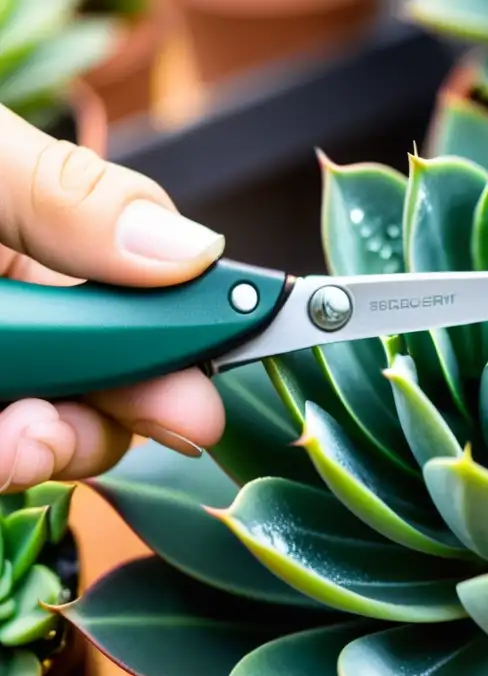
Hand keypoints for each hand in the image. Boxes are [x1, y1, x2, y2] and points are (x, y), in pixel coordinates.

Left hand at [0, 106, 226, 492]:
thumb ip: (73, 200)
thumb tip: (194, 250)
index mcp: (40, 241)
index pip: (155, 284)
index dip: (211, 316)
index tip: (267, 332)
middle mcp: (31, 317)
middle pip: (129, 377)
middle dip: (151, 402)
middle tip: (188, 418)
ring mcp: (11, 378)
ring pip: (75, 439)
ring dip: (68, 446)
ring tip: (23, 437)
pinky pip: (21, 467)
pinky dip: (19, 466)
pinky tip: (5, 453)